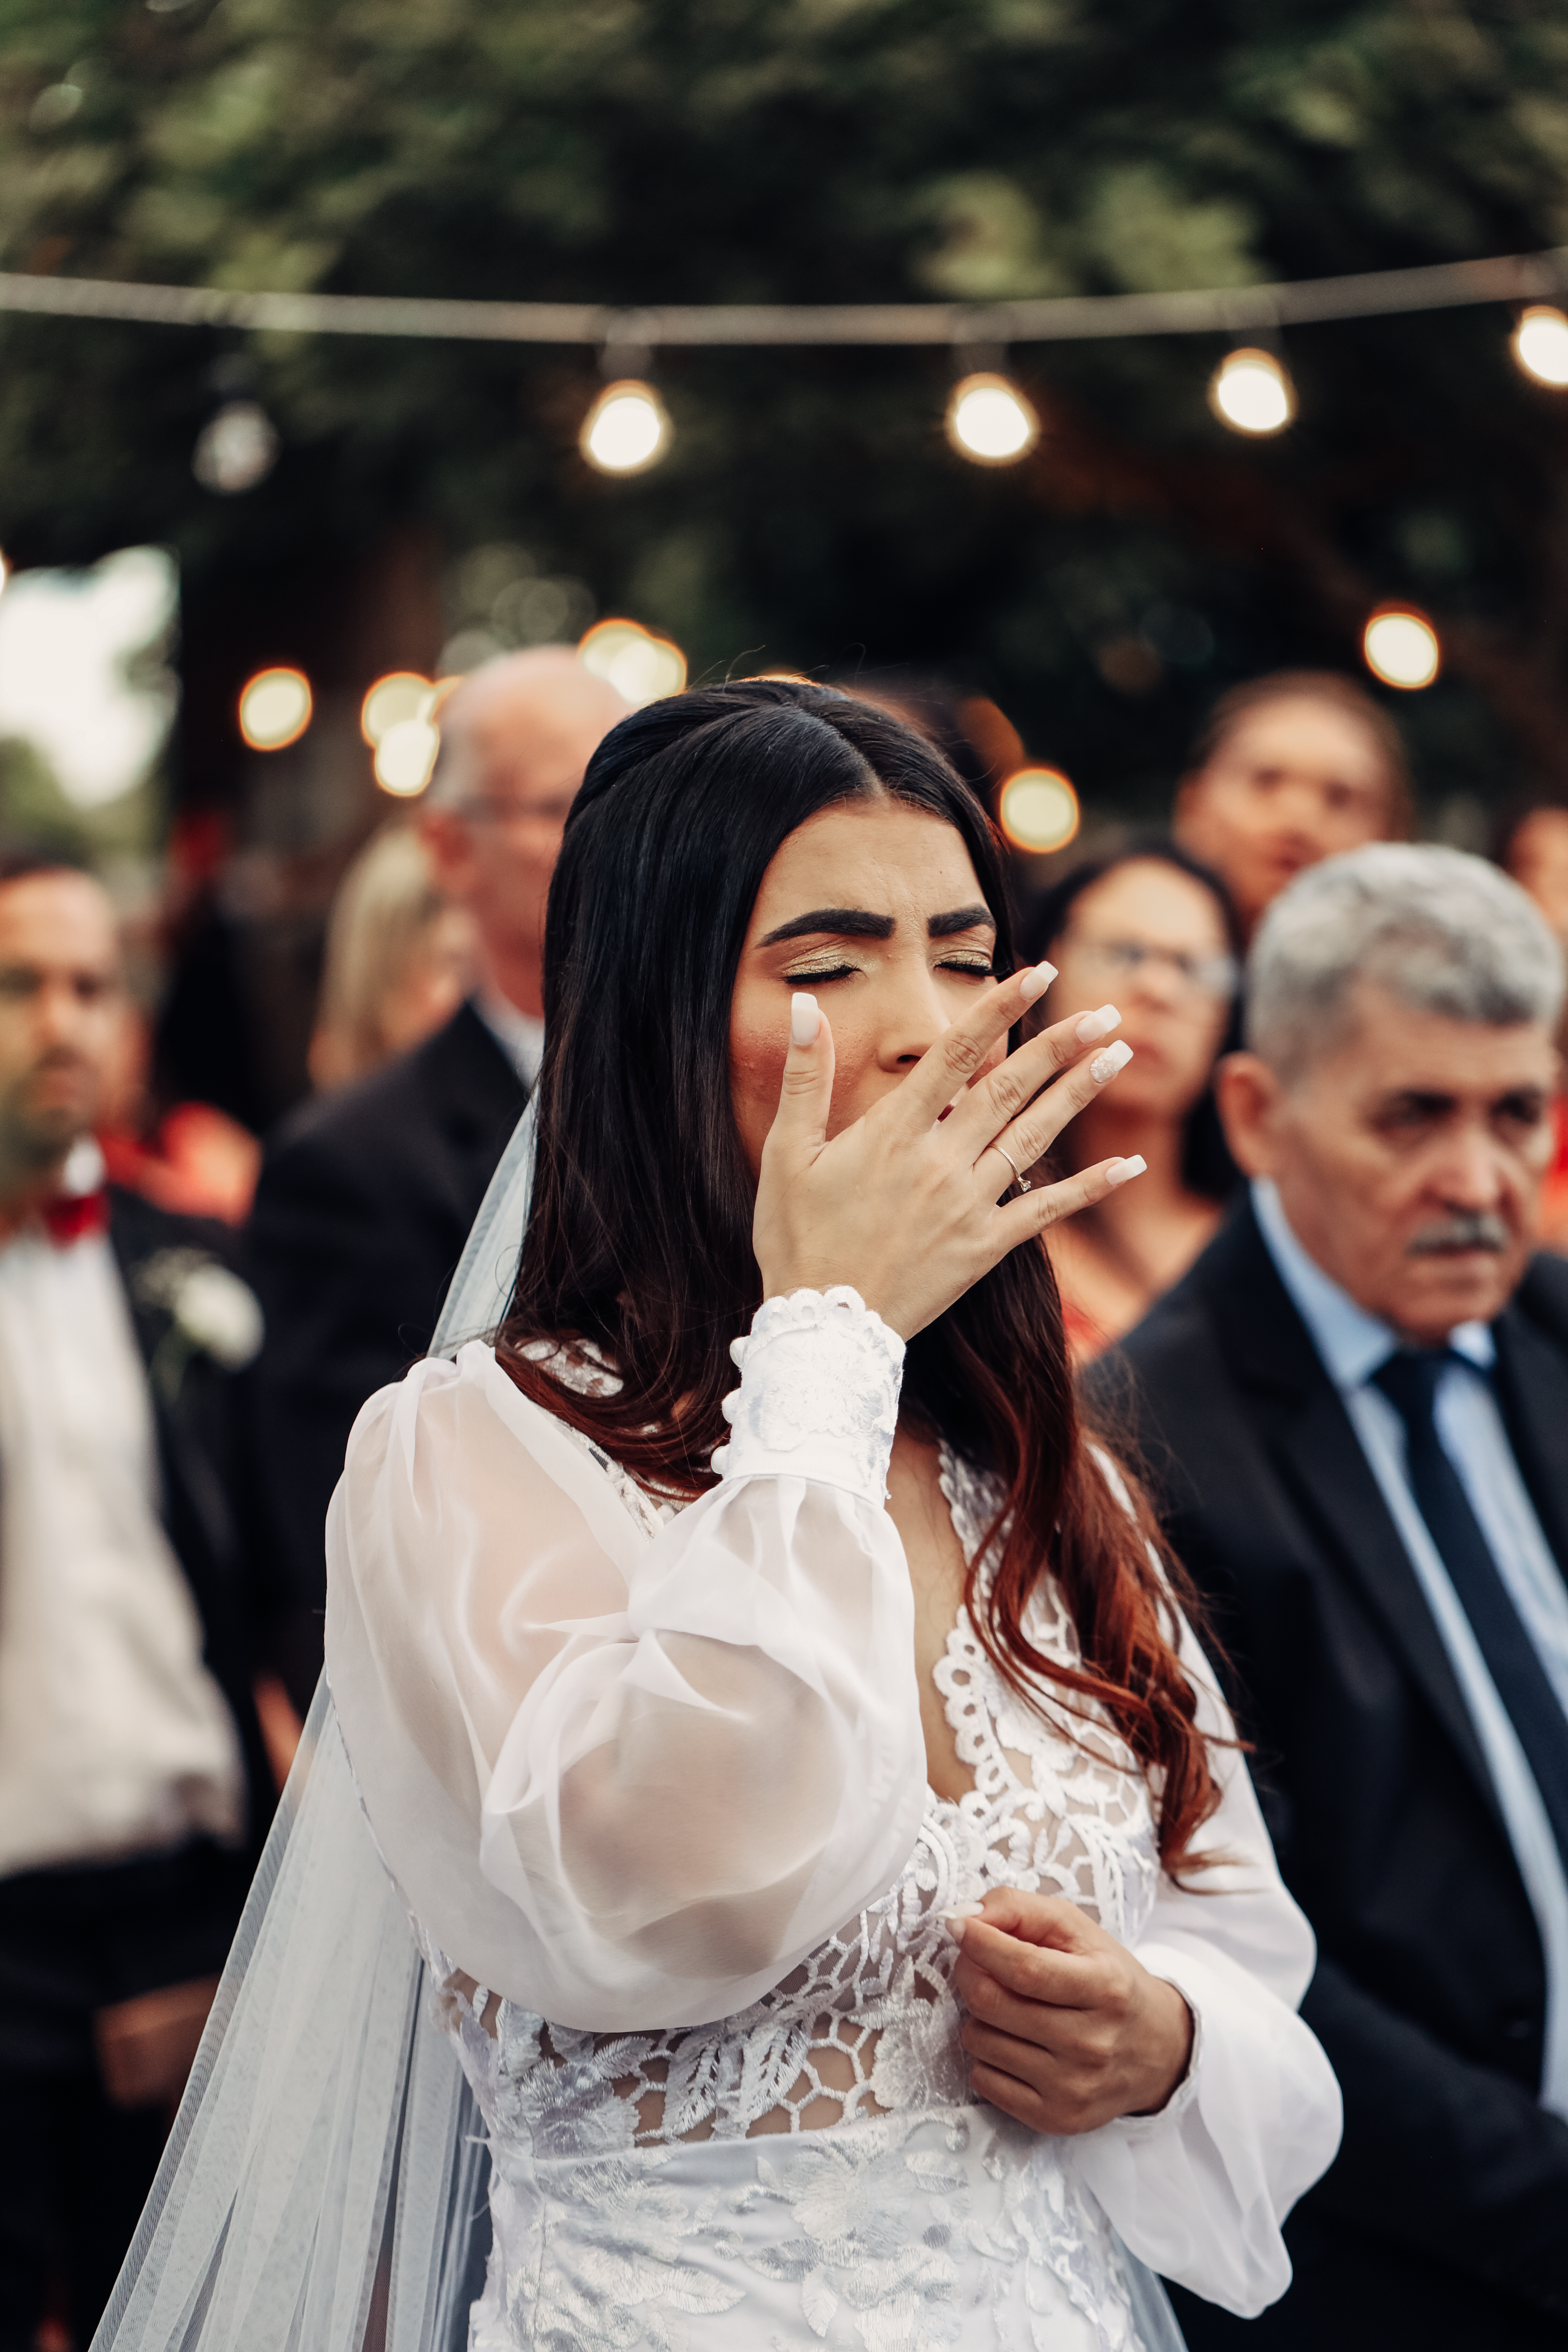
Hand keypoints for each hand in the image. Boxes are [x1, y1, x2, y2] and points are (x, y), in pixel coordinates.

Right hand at [751, 964, 1143, 1339]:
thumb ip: (804, 1078)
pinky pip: (1046, 1210)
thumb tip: (807, 1007)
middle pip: (1009, 1088)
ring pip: (1034, 1137)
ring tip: (1119, 1056)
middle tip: (1105, 1012)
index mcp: (892, 1132)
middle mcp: (939, 1161)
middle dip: (1060, 1045)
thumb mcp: (784, 1155)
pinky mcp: (985, 1248)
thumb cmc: (797, 1239)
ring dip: (1079, 1094)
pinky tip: (1131, 1164)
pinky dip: (1090, 1186)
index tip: (1036, 973)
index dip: (998, 1008)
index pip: (955, 1053)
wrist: (824, 1330)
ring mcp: (967, 1205)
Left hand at [948, 1887, 1193, 2134]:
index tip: (957, 1924)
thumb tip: (965, 1917)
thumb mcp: (1075, 1928)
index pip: (1025, 1968)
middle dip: (971, 1974)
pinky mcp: (1055, 2118)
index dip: (981, 1943)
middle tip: (978, 1963)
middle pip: (993, 2004)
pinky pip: (983, 2080)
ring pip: (981, 2041)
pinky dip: (986, 2055)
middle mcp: (1092, 2043)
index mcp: (1105, 1987)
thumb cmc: (1107, 1977)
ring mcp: (1074, 2087)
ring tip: (1009, 2008)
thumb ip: (1018, 1909)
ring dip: (979, 2016)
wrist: (1155, 2049)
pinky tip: (1014, 2043)